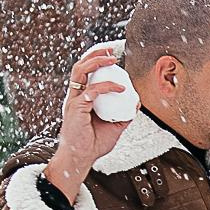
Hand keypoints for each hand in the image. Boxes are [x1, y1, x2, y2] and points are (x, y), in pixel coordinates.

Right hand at [48, 42, 131, 201]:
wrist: (81, 159)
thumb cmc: (93, 144)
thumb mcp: (114, 127)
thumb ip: (123, 114)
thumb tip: (136, 103)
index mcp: (80, 99)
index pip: (84, 74)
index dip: (94, 61)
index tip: (109, 55)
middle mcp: (74, 97)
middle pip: (79, 67)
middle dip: (94, 54)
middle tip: (110, 51)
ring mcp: (73, 101)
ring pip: (80, 72)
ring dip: (96, 62)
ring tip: (111, 60)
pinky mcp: (76, 108)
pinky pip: (92, 91)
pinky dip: (107, 87)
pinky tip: (122, 88)